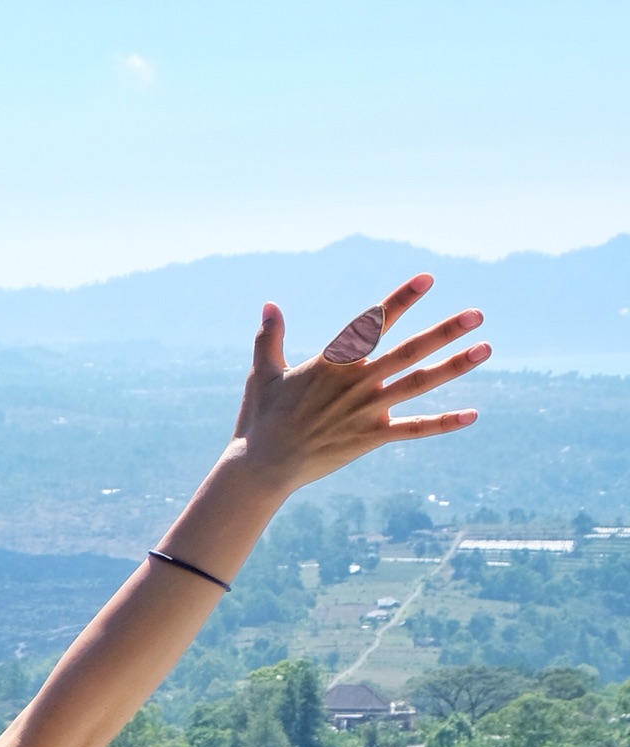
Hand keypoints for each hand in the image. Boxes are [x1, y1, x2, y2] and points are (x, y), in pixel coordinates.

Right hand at [230, 274, 485, 492]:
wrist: (261, 467)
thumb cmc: (260, 419)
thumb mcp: (263, 374)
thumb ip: (270, 338)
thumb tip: (269, 304)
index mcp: (330, 364)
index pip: (371, 325)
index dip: (399, 301)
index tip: (427, 279)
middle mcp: (354, 384)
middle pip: (406, 352)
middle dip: (443, 331)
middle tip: (476, 314)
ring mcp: (365, 411)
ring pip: (417, 384)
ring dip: (453, 366)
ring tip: (485, 348)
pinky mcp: (370, 438)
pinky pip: (413, 429)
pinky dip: (442, 423)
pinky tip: (472, 414)